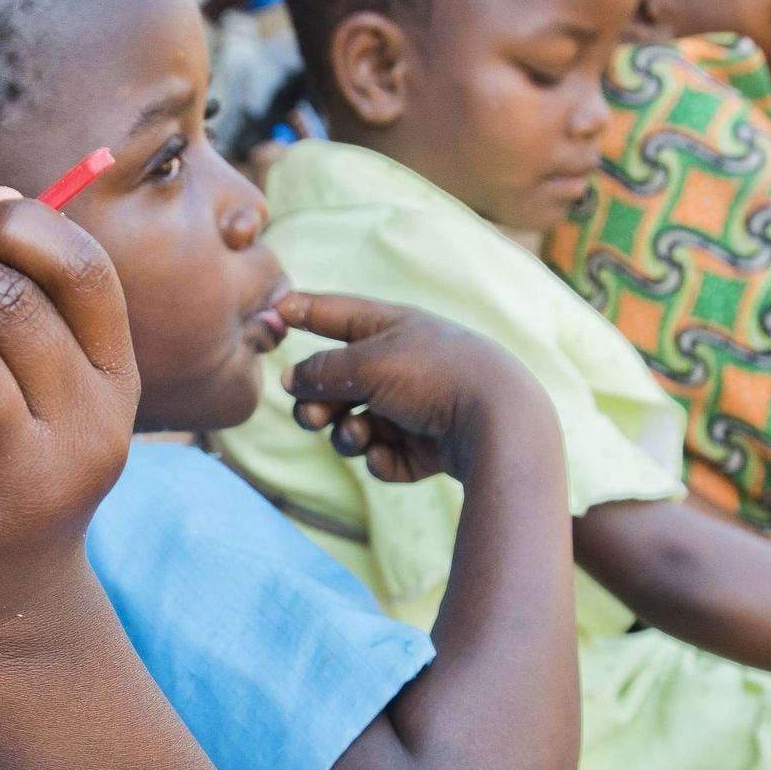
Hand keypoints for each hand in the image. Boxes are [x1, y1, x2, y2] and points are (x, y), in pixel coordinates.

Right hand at [278, 293, 546, 485]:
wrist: (499, 424)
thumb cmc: (436, 376)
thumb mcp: (370, 363)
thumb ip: (322, 371)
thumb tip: (291, 380)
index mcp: (392, 328)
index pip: (334, 314)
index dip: (301, 311)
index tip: (271, 311)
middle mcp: (401, 365)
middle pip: (337, 382)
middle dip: (318, 402)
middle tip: (312, 417)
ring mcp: (413, 407)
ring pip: (355, 424)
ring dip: (348, 434)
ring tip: (359, 438)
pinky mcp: (424, 447)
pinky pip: (383, 456)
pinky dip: (381, 458)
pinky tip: (392, 456)